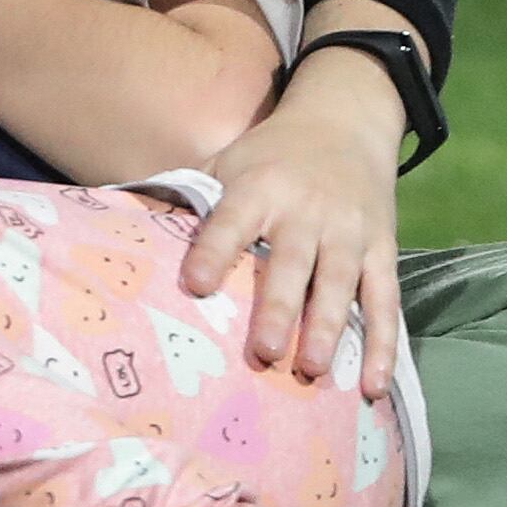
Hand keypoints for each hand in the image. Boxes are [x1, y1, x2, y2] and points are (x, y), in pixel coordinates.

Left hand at [183, 45, 408, 396]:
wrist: (344, 120)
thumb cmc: (270, 155)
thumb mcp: (226, 161)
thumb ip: (187, 196)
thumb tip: (123, 224)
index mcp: (258, 188)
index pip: (231, 222)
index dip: (214, 252)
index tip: (196, 285)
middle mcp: (304, 211)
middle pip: (290, 264)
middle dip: (276, 308)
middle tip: (262, 352)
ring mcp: (347, 232)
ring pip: (338, 284)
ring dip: (327, 328)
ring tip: (311, 370)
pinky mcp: (380, 249)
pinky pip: (384, 301)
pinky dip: (383, 344)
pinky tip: (372, 385)